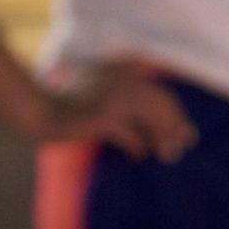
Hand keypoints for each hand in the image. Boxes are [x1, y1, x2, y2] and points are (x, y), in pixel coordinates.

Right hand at [23, 60, 195, 160]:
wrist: (42, 113)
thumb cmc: (77, 111)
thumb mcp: (111, 104)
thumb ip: (139, 112)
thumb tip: (180, 132)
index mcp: (124, 72)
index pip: (162, 95)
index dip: (177, 116)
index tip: (186, 135)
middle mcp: (121, 81)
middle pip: (161, 106)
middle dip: (174, 129)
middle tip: (175, 151)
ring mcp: (112, 98)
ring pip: (151, 119)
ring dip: (161, 139)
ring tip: (163, 155)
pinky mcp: (103, 117)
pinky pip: (132, 136)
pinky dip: (138, 148)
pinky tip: (136, 155)